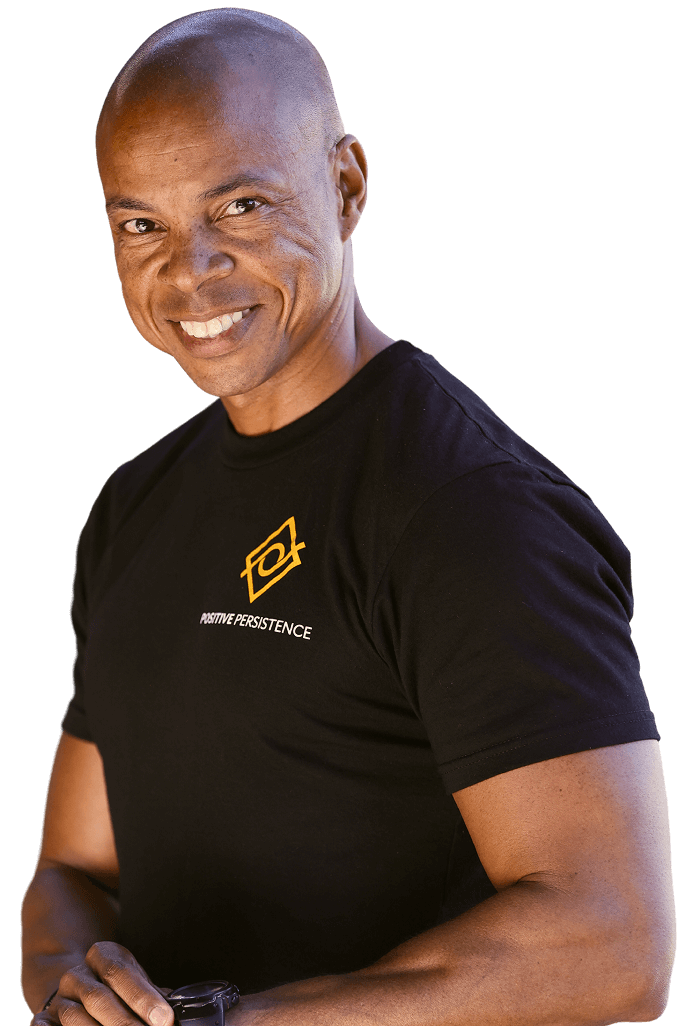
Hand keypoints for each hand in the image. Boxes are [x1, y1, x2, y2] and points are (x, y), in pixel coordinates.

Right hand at [29, 941, 174, 1024]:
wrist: (78, 986)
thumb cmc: (117, 987)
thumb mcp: (135, 981)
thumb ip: (152, 996)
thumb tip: (173, 1015)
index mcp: (102, 955)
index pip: (120, 972)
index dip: (142, 997)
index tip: (164, 1019)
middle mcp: (77, 975)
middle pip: (98, 999)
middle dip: (125, 1023)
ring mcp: (59, 999)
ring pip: (74, 1018)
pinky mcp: (44, 1019)